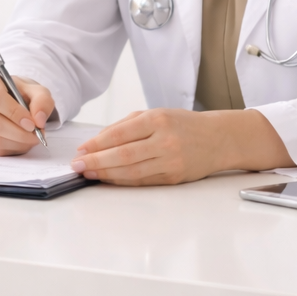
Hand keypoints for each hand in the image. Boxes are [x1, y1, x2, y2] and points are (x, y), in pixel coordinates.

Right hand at [0, 75, 54, 155]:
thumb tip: (39, 120)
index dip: (14, 113)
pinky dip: (10, 150)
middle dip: (18, 133)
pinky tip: (19, 142)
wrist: (12, 103)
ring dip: (16, 143)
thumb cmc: (22, 95)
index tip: (31, 123)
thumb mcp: (37, 92)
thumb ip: (42, 101)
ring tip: (30, 139)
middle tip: (35, 135)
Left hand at [70, 108, 292, 184]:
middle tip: (77, 166)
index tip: (81, 150)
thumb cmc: (183, 124)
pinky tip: (109, 179)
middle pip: (123, 155)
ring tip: (89, 174)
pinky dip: (123, 182)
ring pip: (132, 172)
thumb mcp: (156, 113)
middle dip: (96, 162)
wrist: (219, 139)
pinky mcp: (174, 178)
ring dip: (106, 175)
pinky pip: (143, 181)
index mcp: (158, 120)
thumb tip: (97, 140)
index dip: (97, 144)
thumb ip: (127, 125)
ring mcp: (171, 161)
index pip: (120, 134)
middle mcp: (165, 141)